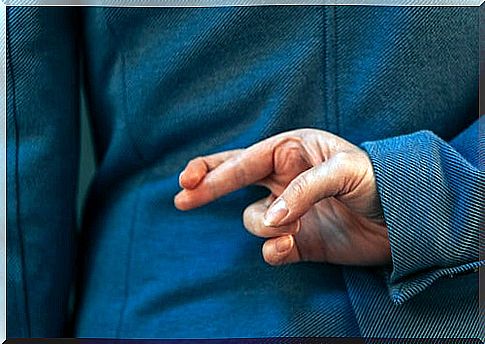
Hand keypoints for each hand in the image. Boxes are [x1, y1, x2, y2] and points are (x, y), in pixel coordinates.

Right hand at [174, 129, 389, 265]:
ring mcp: (289, 212)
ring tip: (291, 226)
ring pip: (254, 221)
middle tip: (182, 198)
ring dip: (265, 226)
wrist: (406, 219)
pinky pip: (271, 248)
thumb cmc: (379, 181)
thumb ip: (303, 189)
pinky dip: (274, 250)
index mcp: (292, 152)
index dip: (213, 169)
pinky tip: (287, 247)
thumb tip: (271, 218)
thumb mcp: (344, 170)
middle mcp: (284, 181)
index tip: (188, 180)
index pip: (244, 160)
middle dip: (208, 188)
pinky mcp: (298, 241)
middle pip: (233, 182)